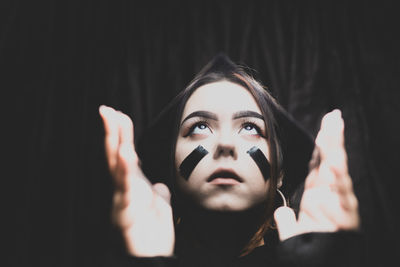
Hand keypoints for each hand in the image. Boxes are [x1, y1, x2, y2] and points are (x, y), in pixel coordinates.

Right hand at [99, 105, 174, 255]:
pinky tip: (126, 155)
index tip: (119, 114)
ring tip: (115, 123)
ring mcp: (123, 199)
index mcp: (132, 185)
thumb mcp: (158, 206)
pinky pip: (125, 189)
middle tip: (106, 110)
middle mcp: (125, 188)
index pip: (125, 153)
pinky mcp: (127, 212)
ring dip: (116, 145)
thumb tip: (160, 185)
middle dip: (112, 132)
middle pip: (116, 155)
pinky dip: (125, 172)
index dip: (122, 134)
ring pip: (117, 168)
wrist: (152, 256)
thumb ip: (157, 193)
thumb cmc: (152, 233)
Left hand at [274, 109, 359, 240]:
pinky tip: (333, 161)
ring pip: (338, 171)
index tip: (322, 128)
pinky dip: (338, 178)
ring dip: (336, 149)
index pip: (318, 166)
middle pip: (330, 162)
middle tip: (333, 116)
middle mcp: (329, 197)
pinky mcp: (345, 216)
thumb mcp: (292, 233)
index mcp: (318, 197)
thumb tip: (281, 212)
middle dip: (332, 138)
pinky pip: (342, 194)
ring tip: (335, 127)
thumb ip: (286, 220)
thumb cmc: (308, 253)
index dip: (320, 147)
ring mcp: (337, 204)